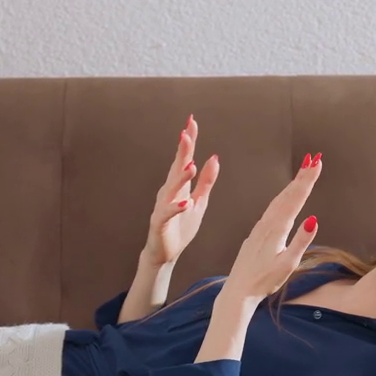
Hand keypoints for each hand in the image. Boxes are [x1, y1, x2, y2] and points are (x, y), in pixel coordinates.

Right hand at [141, 115, 220, 268]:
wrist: (165, 254)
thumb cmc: (181, 227)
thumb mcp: (200, 202)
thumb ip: (206, 181)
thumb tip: (215, 157)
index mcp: (179, 185)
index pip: (184, 159)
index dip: (188, 141)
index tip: (192, 122)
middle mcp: (169, 191)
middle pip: (176, 168)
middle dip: (182, 151)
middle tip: (186, 133)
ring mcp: (163, 206)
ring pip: (171, 188)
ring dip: (181, 177)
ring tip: (191, 165)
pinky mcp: (160, 223)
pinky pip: (168, 213)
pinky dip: (176, 207)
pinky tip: (185, 202)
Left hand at [220, 153, 321, 301]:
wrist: (237, 290)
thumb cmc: (264, 281)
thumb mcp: (287, 264)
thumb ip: (300, 241)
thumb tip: (313, 219)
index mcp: (276, 229)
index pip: (295, 199)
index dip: (307, 180)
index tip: (317, 162)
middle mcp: (267, 224)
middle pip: (287, 195)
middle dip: (302, 176)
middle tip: (314, 158)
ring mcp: (259, 228)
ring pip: (278, 201)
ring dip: (292, 185)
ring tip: (304, 171)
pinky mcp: (256, 234)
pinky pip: (271, 210)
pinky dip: (282, 198)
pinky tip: (286, 197)